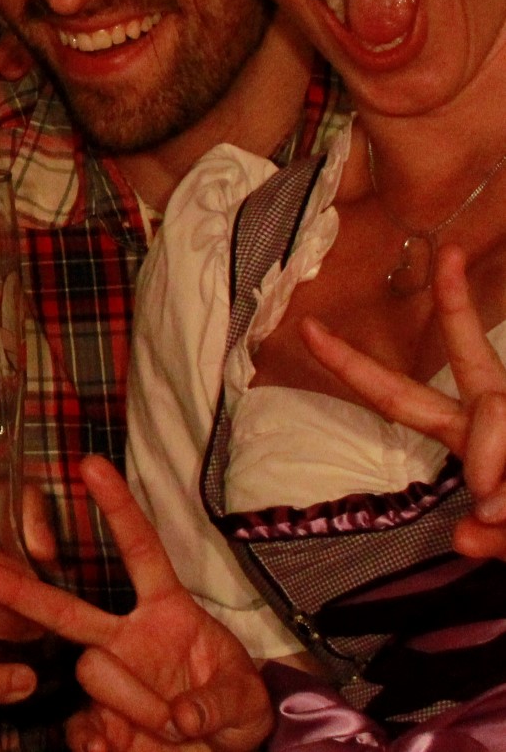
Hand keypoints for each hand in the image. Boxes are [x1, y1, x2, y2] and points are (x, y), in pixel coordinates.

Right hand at [0, 456, 266, 751]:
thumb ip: (216, 702)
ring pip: (92, 672)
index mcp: (166, 613)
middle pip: (65, 607)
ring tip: (173, 731)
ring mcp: (107, 678)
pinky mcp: (95, 723)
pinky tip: (124, 748)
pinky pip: (82, 728)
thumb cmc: (235, 709)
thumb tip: (180, 717)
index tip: (91, 464)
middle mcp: (125, 638)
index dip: (119, 510)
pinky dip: (103, 742)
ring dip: (136, 704)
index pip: (141, 553)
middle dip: (16, 588)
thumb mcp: (245, 699)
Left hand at [303, 241, 505, 556]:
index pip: (398, 397)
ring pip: (497, 414)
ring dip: (494, 464)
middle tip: (449, 252)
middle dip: (456, 303)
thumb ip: (493, 540)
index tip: (306, 326)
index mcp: (467, 434)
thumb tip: (466, 538)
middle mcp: (498, 415)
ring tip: (500, 509)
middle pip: (468, 355)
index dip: (351, 365)